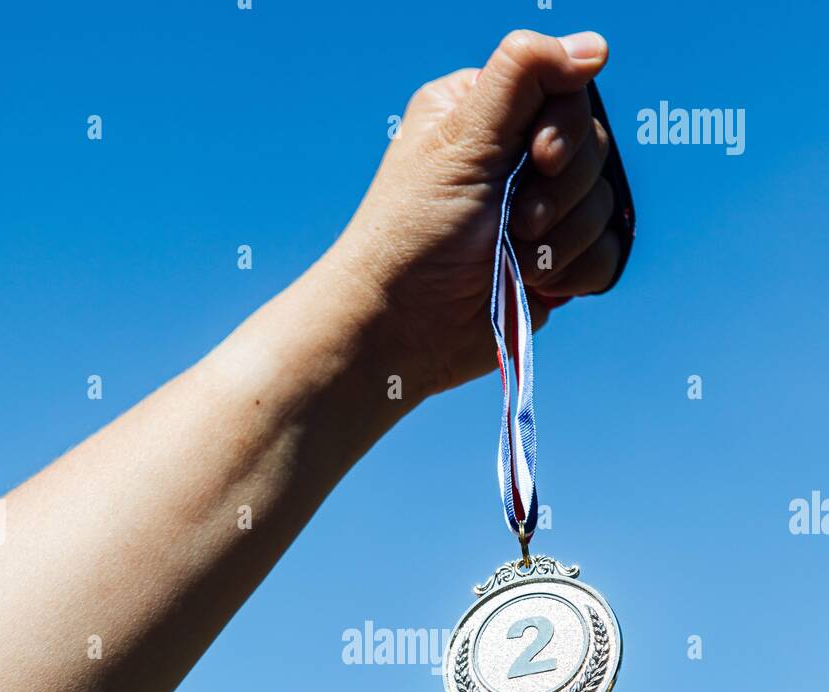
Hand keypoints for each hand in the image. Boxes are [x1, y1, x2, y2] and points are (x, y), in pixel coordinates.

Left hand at [333, 29, 620, 397]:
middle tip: (514, 222)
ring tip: (514, 260)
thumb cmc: (416, 232)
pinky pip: (605, 255)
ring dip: (561, 240)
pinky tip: (535, 283)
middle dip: (559, 194)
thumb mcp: (462, 138)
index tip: (538, 160)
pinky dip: (576, 272)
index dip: (565, 131)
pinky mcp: (554, 266)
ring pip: (603, 206)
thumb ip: (524, 76)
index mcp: (490, 114)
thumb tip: (594, 47)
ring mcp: (541, 215)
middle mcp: (518, 159)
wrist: (403, 328)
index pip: (569, 94)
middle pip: (594, 151)